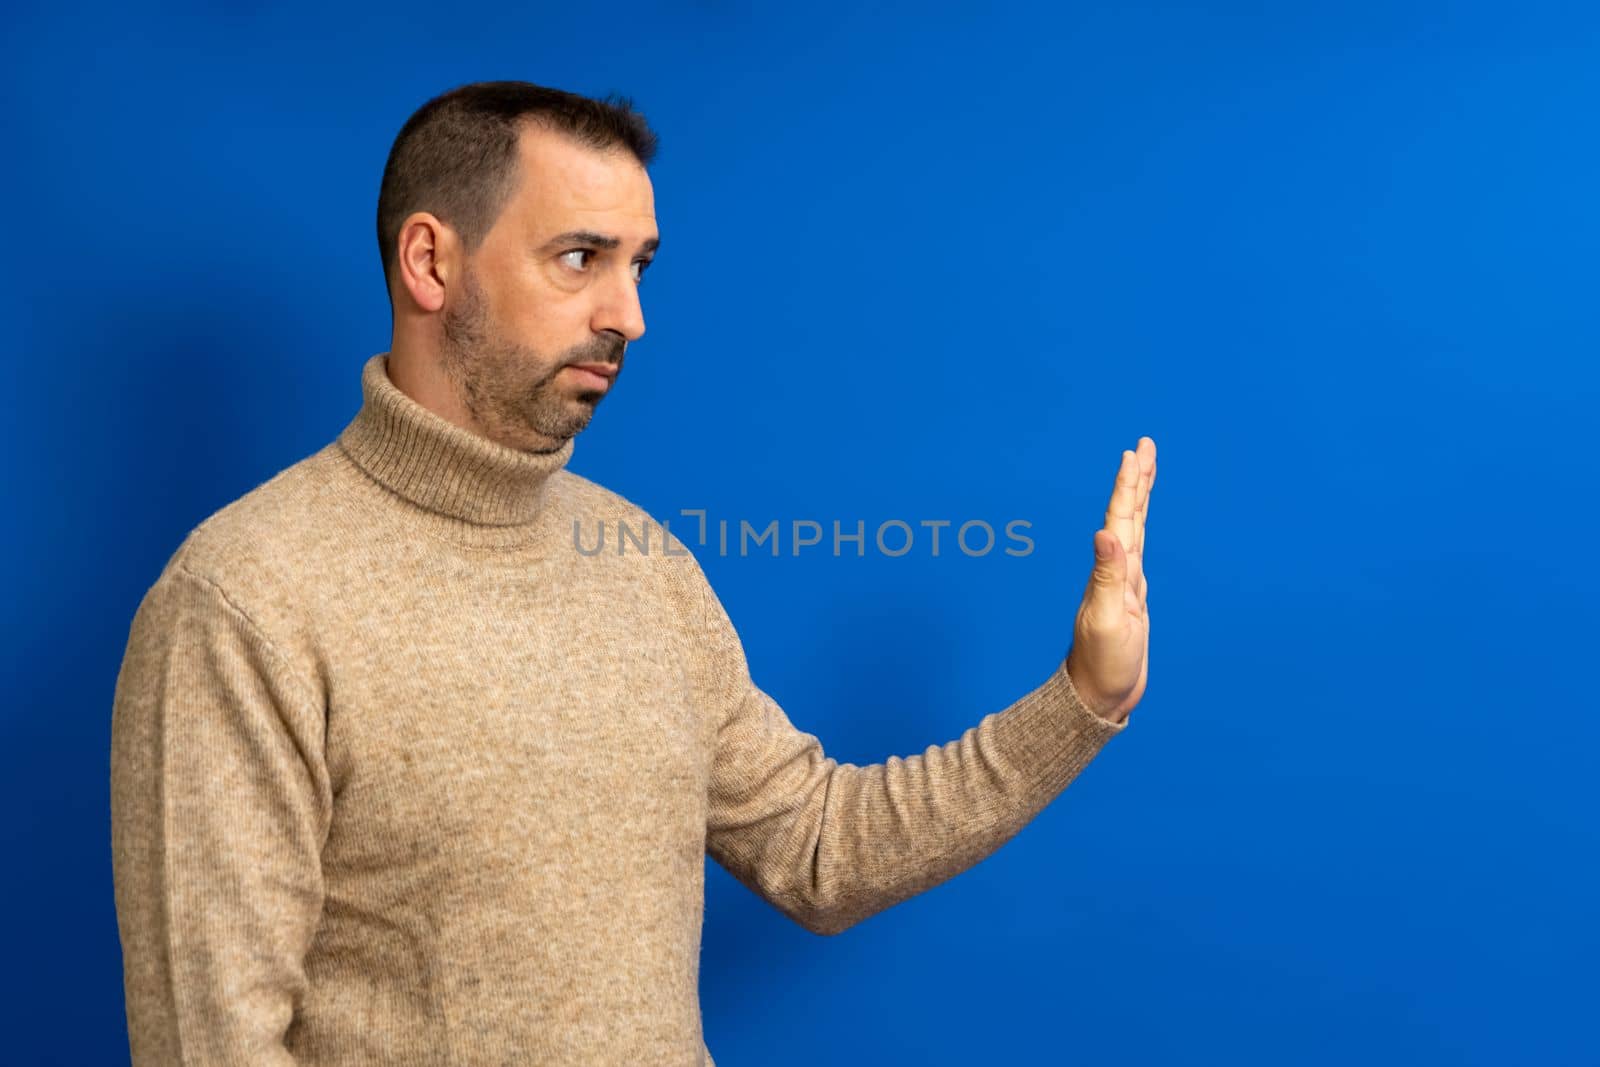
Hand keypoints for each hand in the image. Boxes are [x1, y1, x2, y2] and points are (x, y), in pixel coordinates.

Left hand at [1065, 437, 1155, 723]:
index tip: (1134, 453)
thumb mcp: (1107, 620)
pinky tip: (1138, 525)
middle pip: (1129, 515)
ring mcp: (1124, 583)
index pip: (1121, 518)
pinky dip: (1142, 531)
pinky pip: (1139, 552)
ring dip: (1139, 499)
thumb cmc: (1102, 664)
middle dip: (1138, 480)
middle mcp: (1115, 571)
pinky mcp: (1131, 598)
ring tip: (1145, 470)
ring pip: (1134, 529)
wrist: (1099, 696)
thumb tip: (1106, 534)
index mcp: (1110, 572)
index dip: (1128, 485)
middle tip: (1145, 445)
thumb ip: (1108, 577)